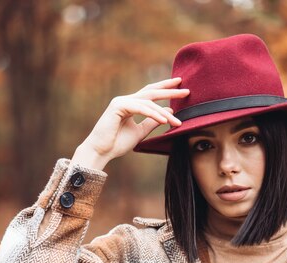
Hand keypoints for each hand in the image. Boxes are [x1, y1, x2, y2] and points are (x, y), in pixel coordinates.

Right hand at [72, 77, 188, 169]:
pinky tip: (164, 120)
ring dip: (164, 112)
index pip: (150, 93)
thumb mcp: (139, 132)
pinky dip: (153, 114)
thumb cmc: (117, 143)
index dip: (165, 89)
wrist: (101, 152)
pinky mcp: (118, 106)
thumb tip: (166, 114)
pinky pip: (141, 108)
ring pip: (148, 102)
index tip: (181, 87)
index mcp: (130, 105)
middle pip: (151, 91)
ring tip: (177, 121)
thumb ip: (151, 122)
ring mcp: (121, 102)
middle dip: (169, 90)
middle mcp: (125, 100)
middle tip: (186, 90)